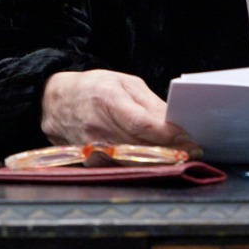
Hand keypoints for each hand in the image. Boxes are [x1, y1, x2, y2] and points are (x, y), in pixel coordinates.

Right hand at [40, 69, 196, 151]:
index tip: (189, 138)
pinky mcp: (90, 162)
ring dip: (159, 161)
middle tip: (193, 151)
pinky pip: (122, 166)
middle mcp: (98, 128)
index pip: (142, 124)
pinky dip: (141, 164)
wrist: (54, 102)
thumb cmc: (93, 87)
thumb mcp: (124, 83)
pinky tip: (156, 160)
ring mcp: (91, 148)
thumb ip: (149, 103)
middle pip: (141, 146)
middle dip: (170, 150)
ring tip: (180, 156)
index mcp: (107, 100)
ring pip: (133, 160)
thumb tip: (174, 121)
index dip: (168, 134)